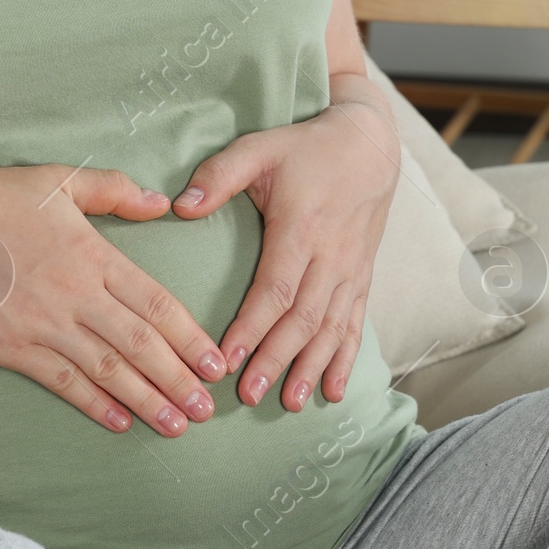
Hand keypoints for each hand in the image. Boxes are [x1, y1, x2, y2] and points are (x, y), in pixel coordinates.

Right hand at [0, 161, 226, 436]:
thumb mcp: (58, 179)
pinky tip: (119, 422)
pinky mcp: (12, 347)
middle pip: (140, 344)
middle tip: (207, 410)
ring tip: (176, 425)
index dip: (190, 338)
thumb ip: (114, 191)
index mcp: (93, 254)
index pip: (156, 304)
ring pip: (107, 370)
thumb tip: (161, 202)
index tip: (215, 363)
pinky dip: (94, 404)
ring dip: (146, 401)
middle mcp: (75, 293)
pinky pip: (62, 382)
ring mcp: (43, 324)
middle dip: (179, 380)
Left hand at [169, 77, 399, 410]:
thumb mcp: (259, 148)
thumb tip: (179, 206)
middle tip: (248, 394)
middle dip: (275, 359)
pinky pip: (355, 324)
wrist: (370, 144)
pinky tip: (332, 391)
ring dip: (311, 367)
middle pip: (302, 318)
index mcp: (301, 228)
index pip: (274, 289)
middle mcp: (330, 256)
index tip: (225, 360)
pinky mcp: (362, 277)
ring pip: (330, 327)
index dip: (251, 327)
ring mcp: (350, 270)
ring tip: (291, 403)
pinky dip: (345, 359)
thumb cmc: (305, 147)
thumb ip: (219, 175)